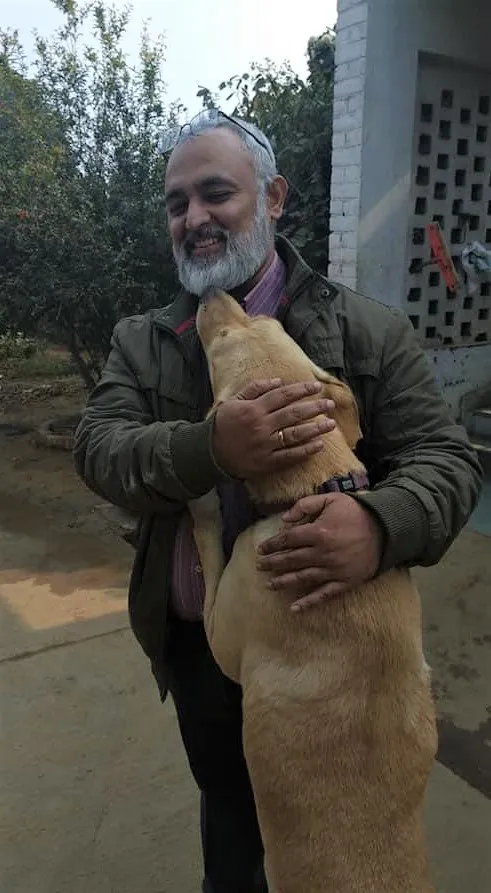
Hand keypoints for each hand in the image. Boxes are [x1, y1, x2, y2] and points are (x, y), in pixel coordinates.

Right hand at [212, 379, 334, 478]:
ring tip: (330, 424)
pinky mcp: (267, 462)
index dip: (301, 390)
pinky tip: (319, 445)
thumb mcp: (234, 401)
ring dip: (315, 429)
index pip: (283, 396)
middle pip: (294, 414)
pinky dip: (305, 451)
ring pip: (295, 434)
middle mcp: (262, 426)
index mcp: (254, 409)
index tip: (316, 387)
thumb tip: (278, 381)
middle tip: (330, 404)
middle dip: (315, 408)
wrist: (210, 452)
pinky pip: (290, 456)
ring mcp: (266, 445)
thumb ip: (255, 389)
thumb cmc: (223, 424)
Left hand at [256, 493, 383, 611]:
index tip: (261, 548)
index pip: (288, 540)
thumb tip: (284, 519)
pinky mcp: (344, 582)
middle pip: (291, 560)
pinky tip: (294, 609)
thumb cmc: (356, 512)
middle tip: (259, 566)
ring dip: (284, 582)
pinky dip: (308, 603)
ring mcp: (334, 570)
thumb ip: (305, 505)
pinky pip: (323, 595)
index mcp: (319, 532)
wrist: (386, 529)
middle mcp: (323, 553)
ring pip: (302, 578)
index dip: (272, 544)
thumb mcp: (331, 499)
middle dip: (272, 563)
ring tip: (269, 584)